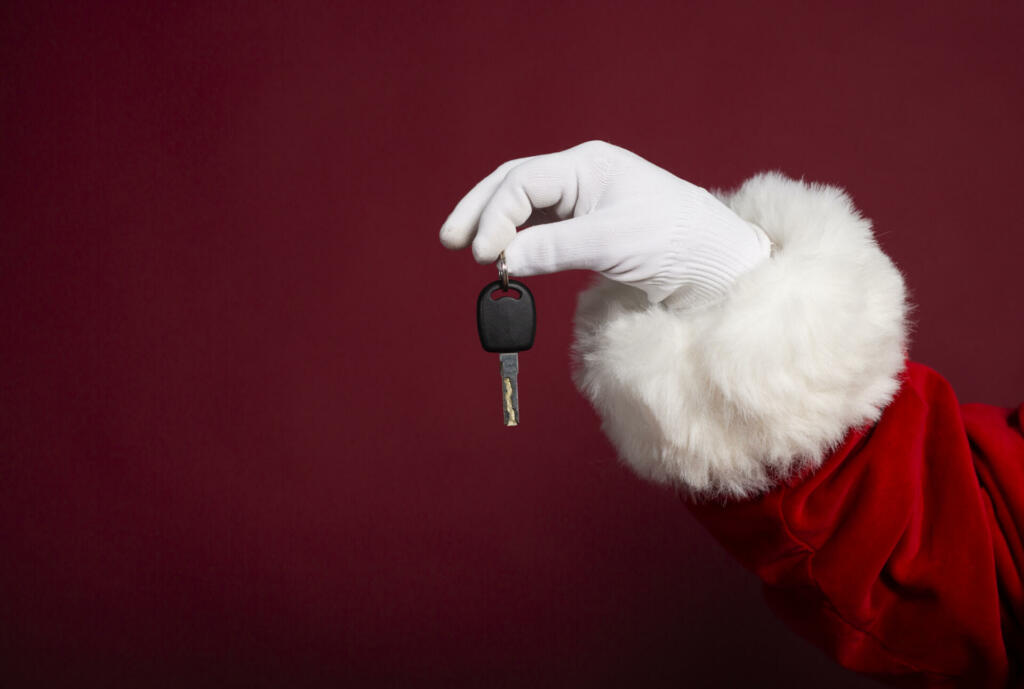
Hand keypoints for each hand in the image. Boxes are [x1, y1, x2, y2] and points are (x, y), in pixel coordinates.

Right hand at [439, 140, 770, 305]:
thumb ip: (553, 249)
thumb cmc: (676, 242)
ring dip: (495, 226)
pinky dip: (518, 241)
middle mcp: (581, 176)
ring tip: (469, 250)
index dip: (495, 216)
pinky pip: (541, 228)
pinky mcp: (589, 228)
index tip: (483, 255)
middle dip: (480, 212)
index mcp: (587, 165)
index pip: (522, 182)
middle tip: (450, 242)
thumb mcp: (611, 243)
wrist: (716, 266)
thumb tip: (503, 260)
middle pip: (513, 185)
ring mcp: (584, 201)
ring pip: (524, 206)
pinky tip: (505, 257)